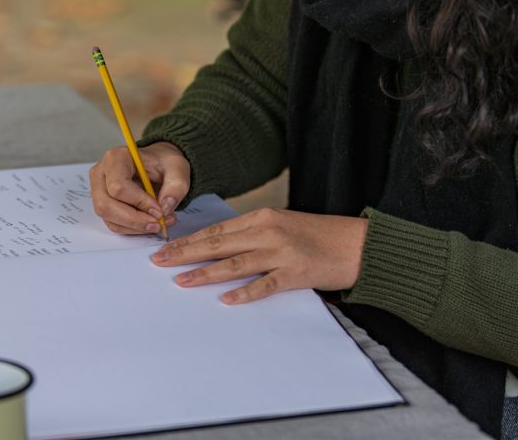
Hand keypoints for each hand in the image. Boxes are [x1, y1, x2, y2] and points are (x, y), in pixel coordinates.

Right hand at [89, 141, 190, 234]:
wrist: (158, 165)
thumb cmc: (163, 163)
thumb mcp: (177, 168)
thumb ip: (176, 186)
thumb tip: (165, 207)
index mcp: (116, 158)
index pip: (118, 186)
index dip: (139, 202)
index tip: (159, 210)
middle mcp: (101, 173)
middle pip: (106, 205)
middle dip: (134, 220)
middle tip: (158, 224)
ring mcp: (99, 190)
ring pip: (109, 218)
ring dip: (135, 226)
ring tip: (159, 223)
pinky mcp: (104, 204)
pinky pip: (114, 224)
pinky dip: (133, 229)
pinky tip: (150, 223)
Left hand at [150, 207, 367, 303]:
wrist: (358, 244)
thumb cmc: (319, 235)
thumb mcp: (283, 225)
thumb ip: (254, 232)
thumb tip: (220, 245)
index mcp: (263, 217)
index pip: (218, 230)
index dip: (190, 239)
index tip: (166, 247)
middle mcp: (268, 232)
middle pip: (219, 244)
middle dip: (186, 253)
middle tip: (160, 261)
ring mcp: (282, 253)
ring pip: (235, 263)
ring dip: (205, 273)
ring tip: (182, 280)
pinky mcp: (297, 273)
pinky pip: (265, 285)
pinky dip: (245, 292)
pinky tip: (226, 300)